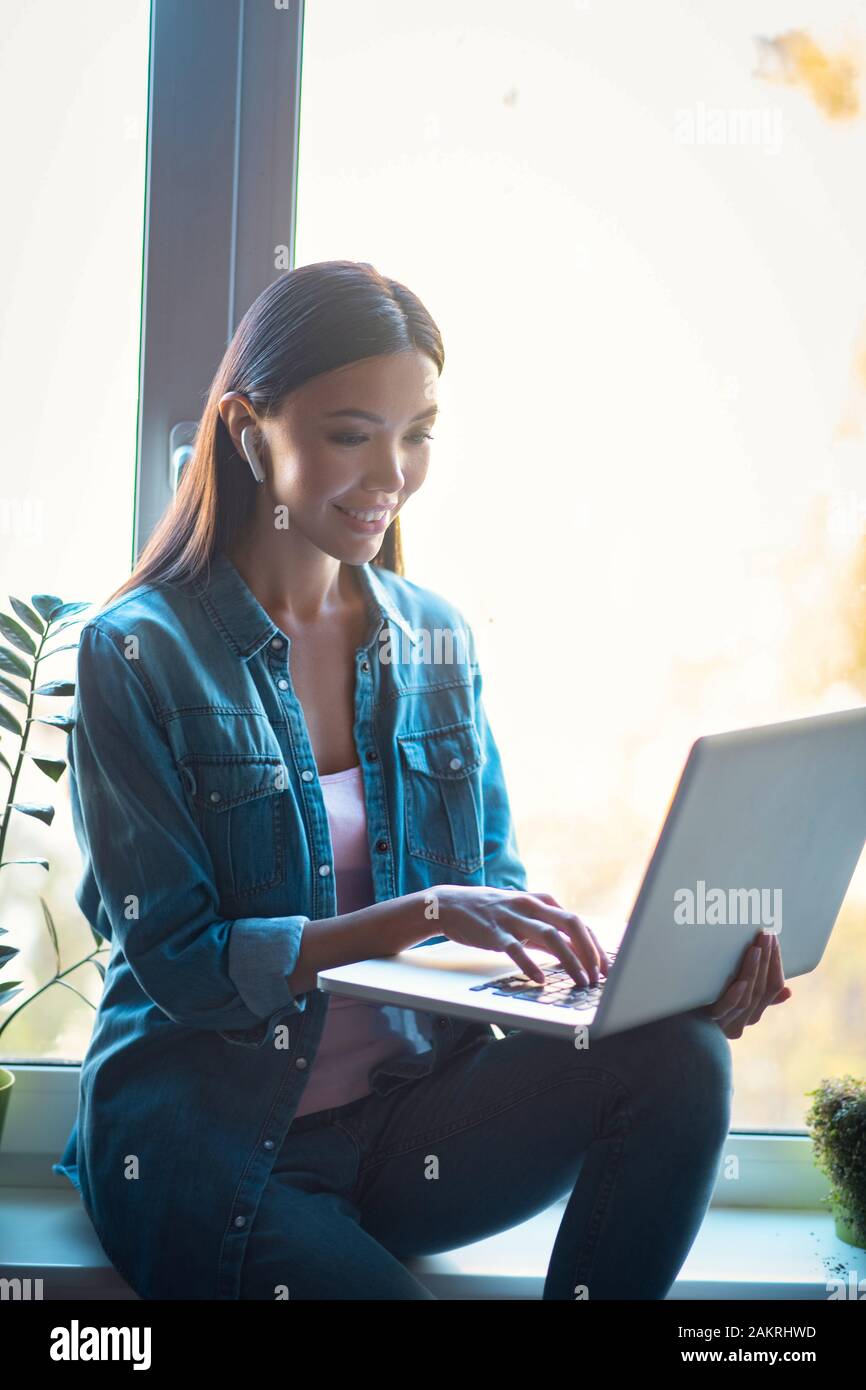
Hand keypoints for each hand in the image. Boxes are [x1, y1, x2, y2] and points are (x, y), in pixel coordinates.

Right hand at [430, 885, 610, 987]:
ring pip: (550, 936)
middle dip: (590, 951)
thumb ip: (546, 932)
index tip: (607, 968)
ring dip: (571, 960)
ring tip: (581, 981)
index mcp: (541, 902)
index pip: (578, 922)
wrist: (450, 905)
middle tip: (599, 976)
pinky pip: (516, 948)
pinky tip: (539, 979)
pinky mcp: (494, 931)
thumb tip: (574, 954)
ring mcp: (512, 917)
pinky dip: (530, 964)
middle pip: (571, 923)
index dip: (596, 946)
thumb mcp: (522, 917)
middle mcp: (531, 906)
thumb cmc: (491, 914)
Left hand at [696, 929, 792, 1038]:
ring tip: (756, 948)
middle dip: (767, 961)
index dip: (775, 964)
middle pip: (760, 991)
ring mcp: (723, 1022)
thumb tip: (787, 992)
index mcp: (750, 1014)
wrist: (668, 1023)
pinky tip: (740, 982)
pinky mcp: (704, 1019)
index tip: (774, 939)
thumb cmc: (698, 999)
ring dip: (753, 971)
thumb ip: (757, 992)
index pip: (772, 988)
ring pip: (746, 998)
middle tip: (767, 935)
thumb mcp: (730, 994)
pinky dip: (734, 996)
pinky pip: (723, 1010)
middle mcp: (741, 1021)